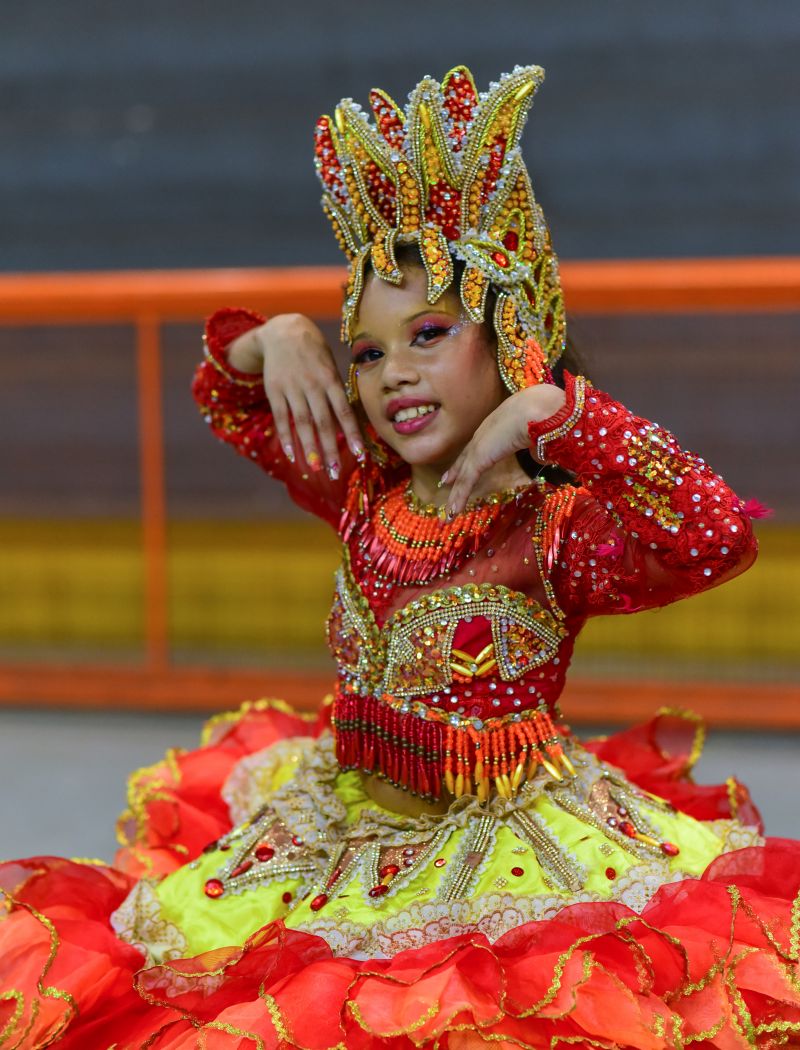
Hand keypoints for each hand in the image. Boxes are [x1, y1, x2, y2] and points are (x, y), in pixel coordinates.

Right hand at [229, 314, 363, 475]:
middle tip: (336, 472)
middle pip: (323, 422)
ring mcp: (292, 388)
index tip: (360, 455)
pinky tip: (291, 454)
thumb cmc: (315, 354)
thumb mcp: (331, 368)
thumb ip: (337, 394)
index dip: (352, 434)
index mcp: (331, 380)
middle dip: (330, 449)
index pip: (344, 412)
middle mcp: (312, 385)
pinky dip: (285, 437)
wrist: (284, 331)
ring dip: (309, 447)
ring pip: (302, 423)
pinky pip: (281, 417)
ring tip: (316, 469)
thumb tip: (346, 425)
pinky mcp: (275, 390)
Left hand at [442, 384, 565, 515]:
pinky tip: (453, 513)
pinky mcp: (479, 457)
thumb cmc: (547, 417)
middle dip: (455, 471)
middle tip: (444, 482)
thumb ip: (538, 446)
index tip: (464, 464)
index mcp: (498, 425)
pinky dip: (459, 498)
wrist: (539, 409)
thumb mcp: (543, 434)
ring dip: (456, 495)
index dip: (471, 456)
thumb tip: (542, 454)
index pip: (480, 445)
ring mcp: (480, 445)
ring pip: (464, 474)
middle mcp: (485, 433)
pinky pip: (466, 481)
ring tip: (448, 513)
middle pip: (466, 458)